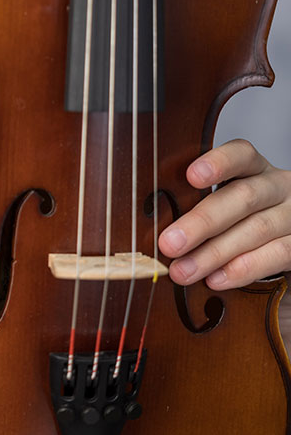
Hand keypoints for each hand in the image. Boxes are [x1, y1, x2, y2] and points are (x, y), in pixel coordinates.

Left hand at [158, 139, 290, 289]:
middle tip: (169, 244)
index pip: (241, 155)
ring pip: (257, 229)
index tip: (191, 176)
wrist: (286, 239)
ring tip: (183, 271)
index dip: (218, 163)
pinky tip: (216, 279)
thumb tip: (155, 227)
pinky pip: (277, 254)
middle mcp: (278, 186)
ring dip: (215, 253)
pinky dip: (244, 269)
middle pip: (243, 197)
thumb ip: (198, 207)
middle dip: (202, 222)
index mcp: (255, 169)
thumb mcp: (225, 203)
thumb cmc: (243, 220)